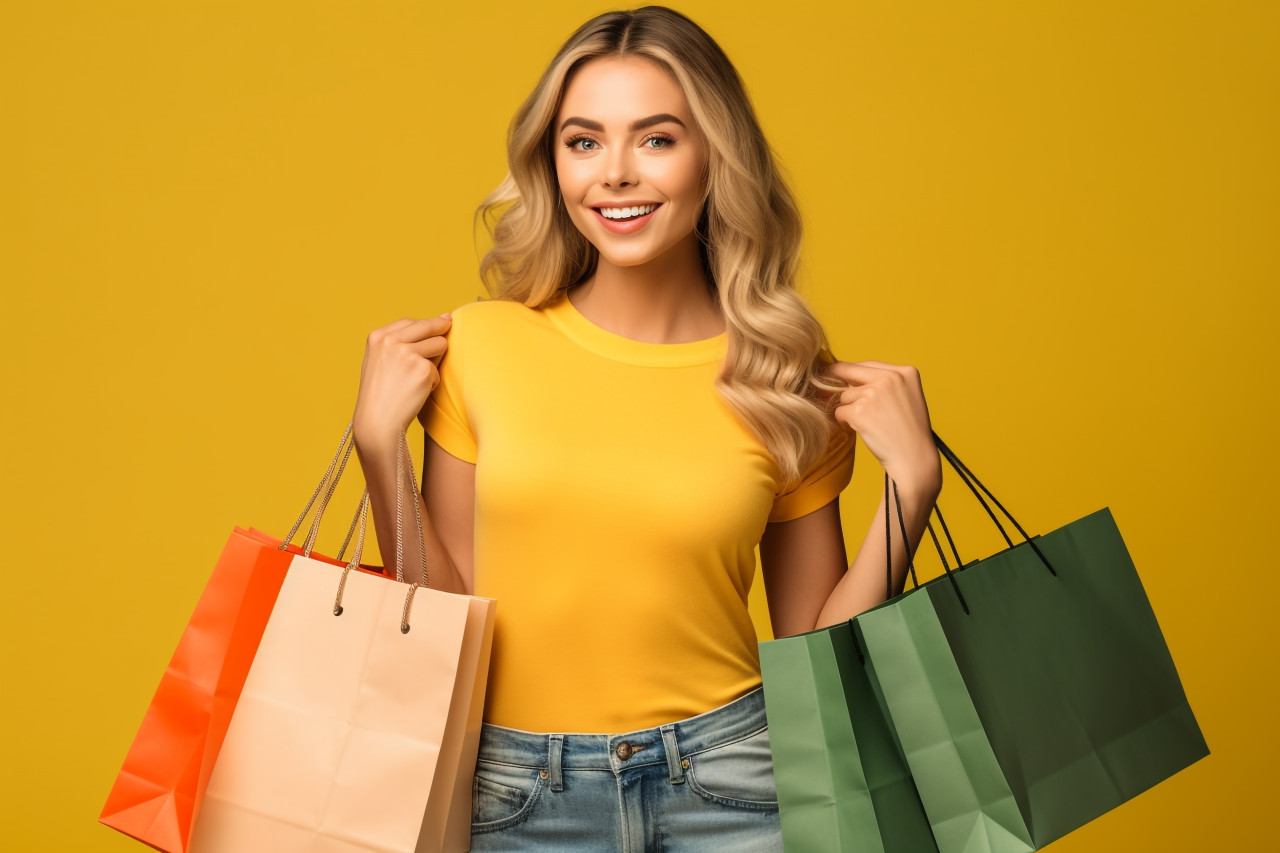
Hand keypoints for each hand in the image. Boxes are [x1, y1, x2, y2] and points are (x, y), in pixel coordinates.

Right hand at [352, 314, 451, 450]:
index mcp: (378, 337)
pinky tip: (417, 392)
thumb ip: (400, 342)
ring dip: (436, 360)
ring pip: (440, 345)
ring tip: (418, 378)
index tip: (444, 320)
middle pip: (428, 326)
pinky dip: (432, 382)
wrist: (377, 421)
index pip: (410, 322)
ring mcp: (407, 354)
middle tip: (451, 326)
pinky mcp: (423, 369)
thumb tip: (441, 320)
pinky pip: (438, 369)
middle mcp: (391, 341)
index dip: (428, 323)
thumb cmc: (381, 393)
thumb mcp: (381, 360)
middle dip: (442, 329)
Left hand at [828, 360, 940, 497]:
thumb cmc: (909, 432)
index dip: (850, 372)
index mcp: (905, 372)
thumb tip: (846, 377)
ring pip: (844, 396)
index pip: (867, 364)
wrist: (914, 459)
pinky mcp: (861, 411)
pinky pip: (839, 412)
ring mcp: (875, 393)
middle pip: (848, 371)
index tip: (837, 376)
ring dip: (848, 410)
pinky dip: (844, 423)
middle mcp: (890, 378)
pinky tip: (861, 431)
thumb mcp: (905, 397)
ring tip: (867, 424)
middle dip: (834, 380)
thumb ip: (884, 384)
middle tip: (823, 390)